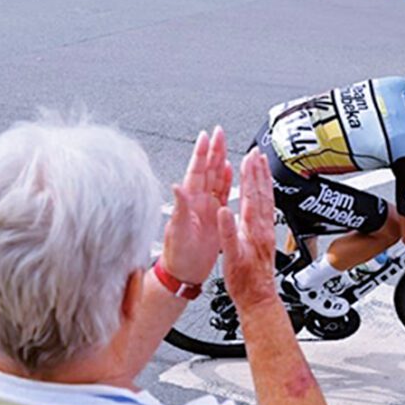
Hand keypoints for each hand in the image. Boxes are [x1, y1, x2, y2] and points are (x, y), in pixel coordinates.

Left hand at [161, 127, 231, 284]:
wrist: (183, 273)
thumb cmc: (177, 255)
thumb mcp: (177, 231)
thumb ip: (179, 207)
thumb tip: (175, 187)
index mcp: (189, 201)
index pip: (196, 171)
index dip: (201, 153)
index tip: (206, 136)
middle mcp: (196, 201)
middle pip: (207, 169)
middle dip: (213, 149)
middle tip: (219, 132)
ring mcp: (205, 208)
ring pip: (214, 178)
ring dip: (220, 160)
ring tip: (224, 145)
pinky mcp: (213, 216)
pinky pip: (221, 193)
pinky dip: (226, 180)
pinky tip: (229, 170)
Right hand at [218, 151, 280, 311]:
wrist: (258, 298)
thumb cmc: (244, 282)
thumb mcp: (231, 258)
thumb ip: (228, 233)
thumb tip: (224, 212)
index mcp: (253, 230)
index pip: (252, 196)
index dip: (250, 176)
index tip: (248, 158)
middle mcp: (263, 228)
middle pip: (263, 193)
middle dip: (259, 171)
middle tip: (258, 153)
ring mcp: (267, 232)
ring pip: (268, 199)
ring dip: (264, 180)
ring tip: (263, 165)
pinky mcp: (267, 237)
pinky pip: (269, 209)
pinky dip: (266, 195)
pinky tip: (264, 191)